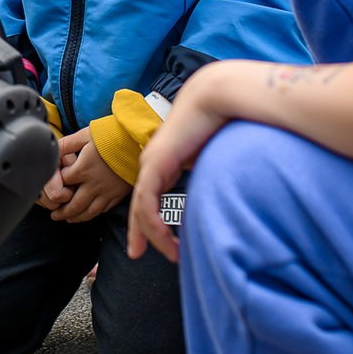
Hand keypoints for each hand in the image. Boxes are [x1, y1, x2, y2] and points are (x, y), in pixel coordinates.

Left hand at [51, 139, 131, 223]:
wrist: (138, 140)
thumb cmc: (113, 135)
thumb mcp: (85, 135)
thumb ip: (67, 144)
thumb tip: (53, 149)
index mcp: (83, 170)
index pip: (63, 183)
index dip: (57, 183)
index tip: (57, 182)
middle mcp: (94, 184)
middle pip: (73, 205)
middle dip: (61, 211)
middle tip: (54, 214)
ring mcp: (107, 192)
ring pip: (88, 212)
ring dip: (75, 217)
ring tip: (67, 218)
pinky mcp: (118, 194)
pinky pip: (103, 210)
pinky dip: (93, 214)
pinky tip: (88, 213)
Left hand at [128, 63, 245, 261]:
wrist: (212, 100)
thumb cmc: (215, 124)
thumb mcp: (205, 159)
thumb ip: (201, 177)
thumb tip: (212, 195)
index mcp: (161, 162)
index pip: (148, 197)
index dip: (147, 220)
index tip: (153, 240)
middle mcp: (151, 164)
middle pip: (138, 206)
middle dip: (138, 233)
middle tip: (137, 254)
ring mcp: (150, 164)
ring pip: (141, 208)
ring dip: (151, 235)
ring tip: (167, 253)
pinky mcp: (155, 165)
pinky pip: (147, 202)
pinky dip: (153, 223)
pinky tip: (163, 238)